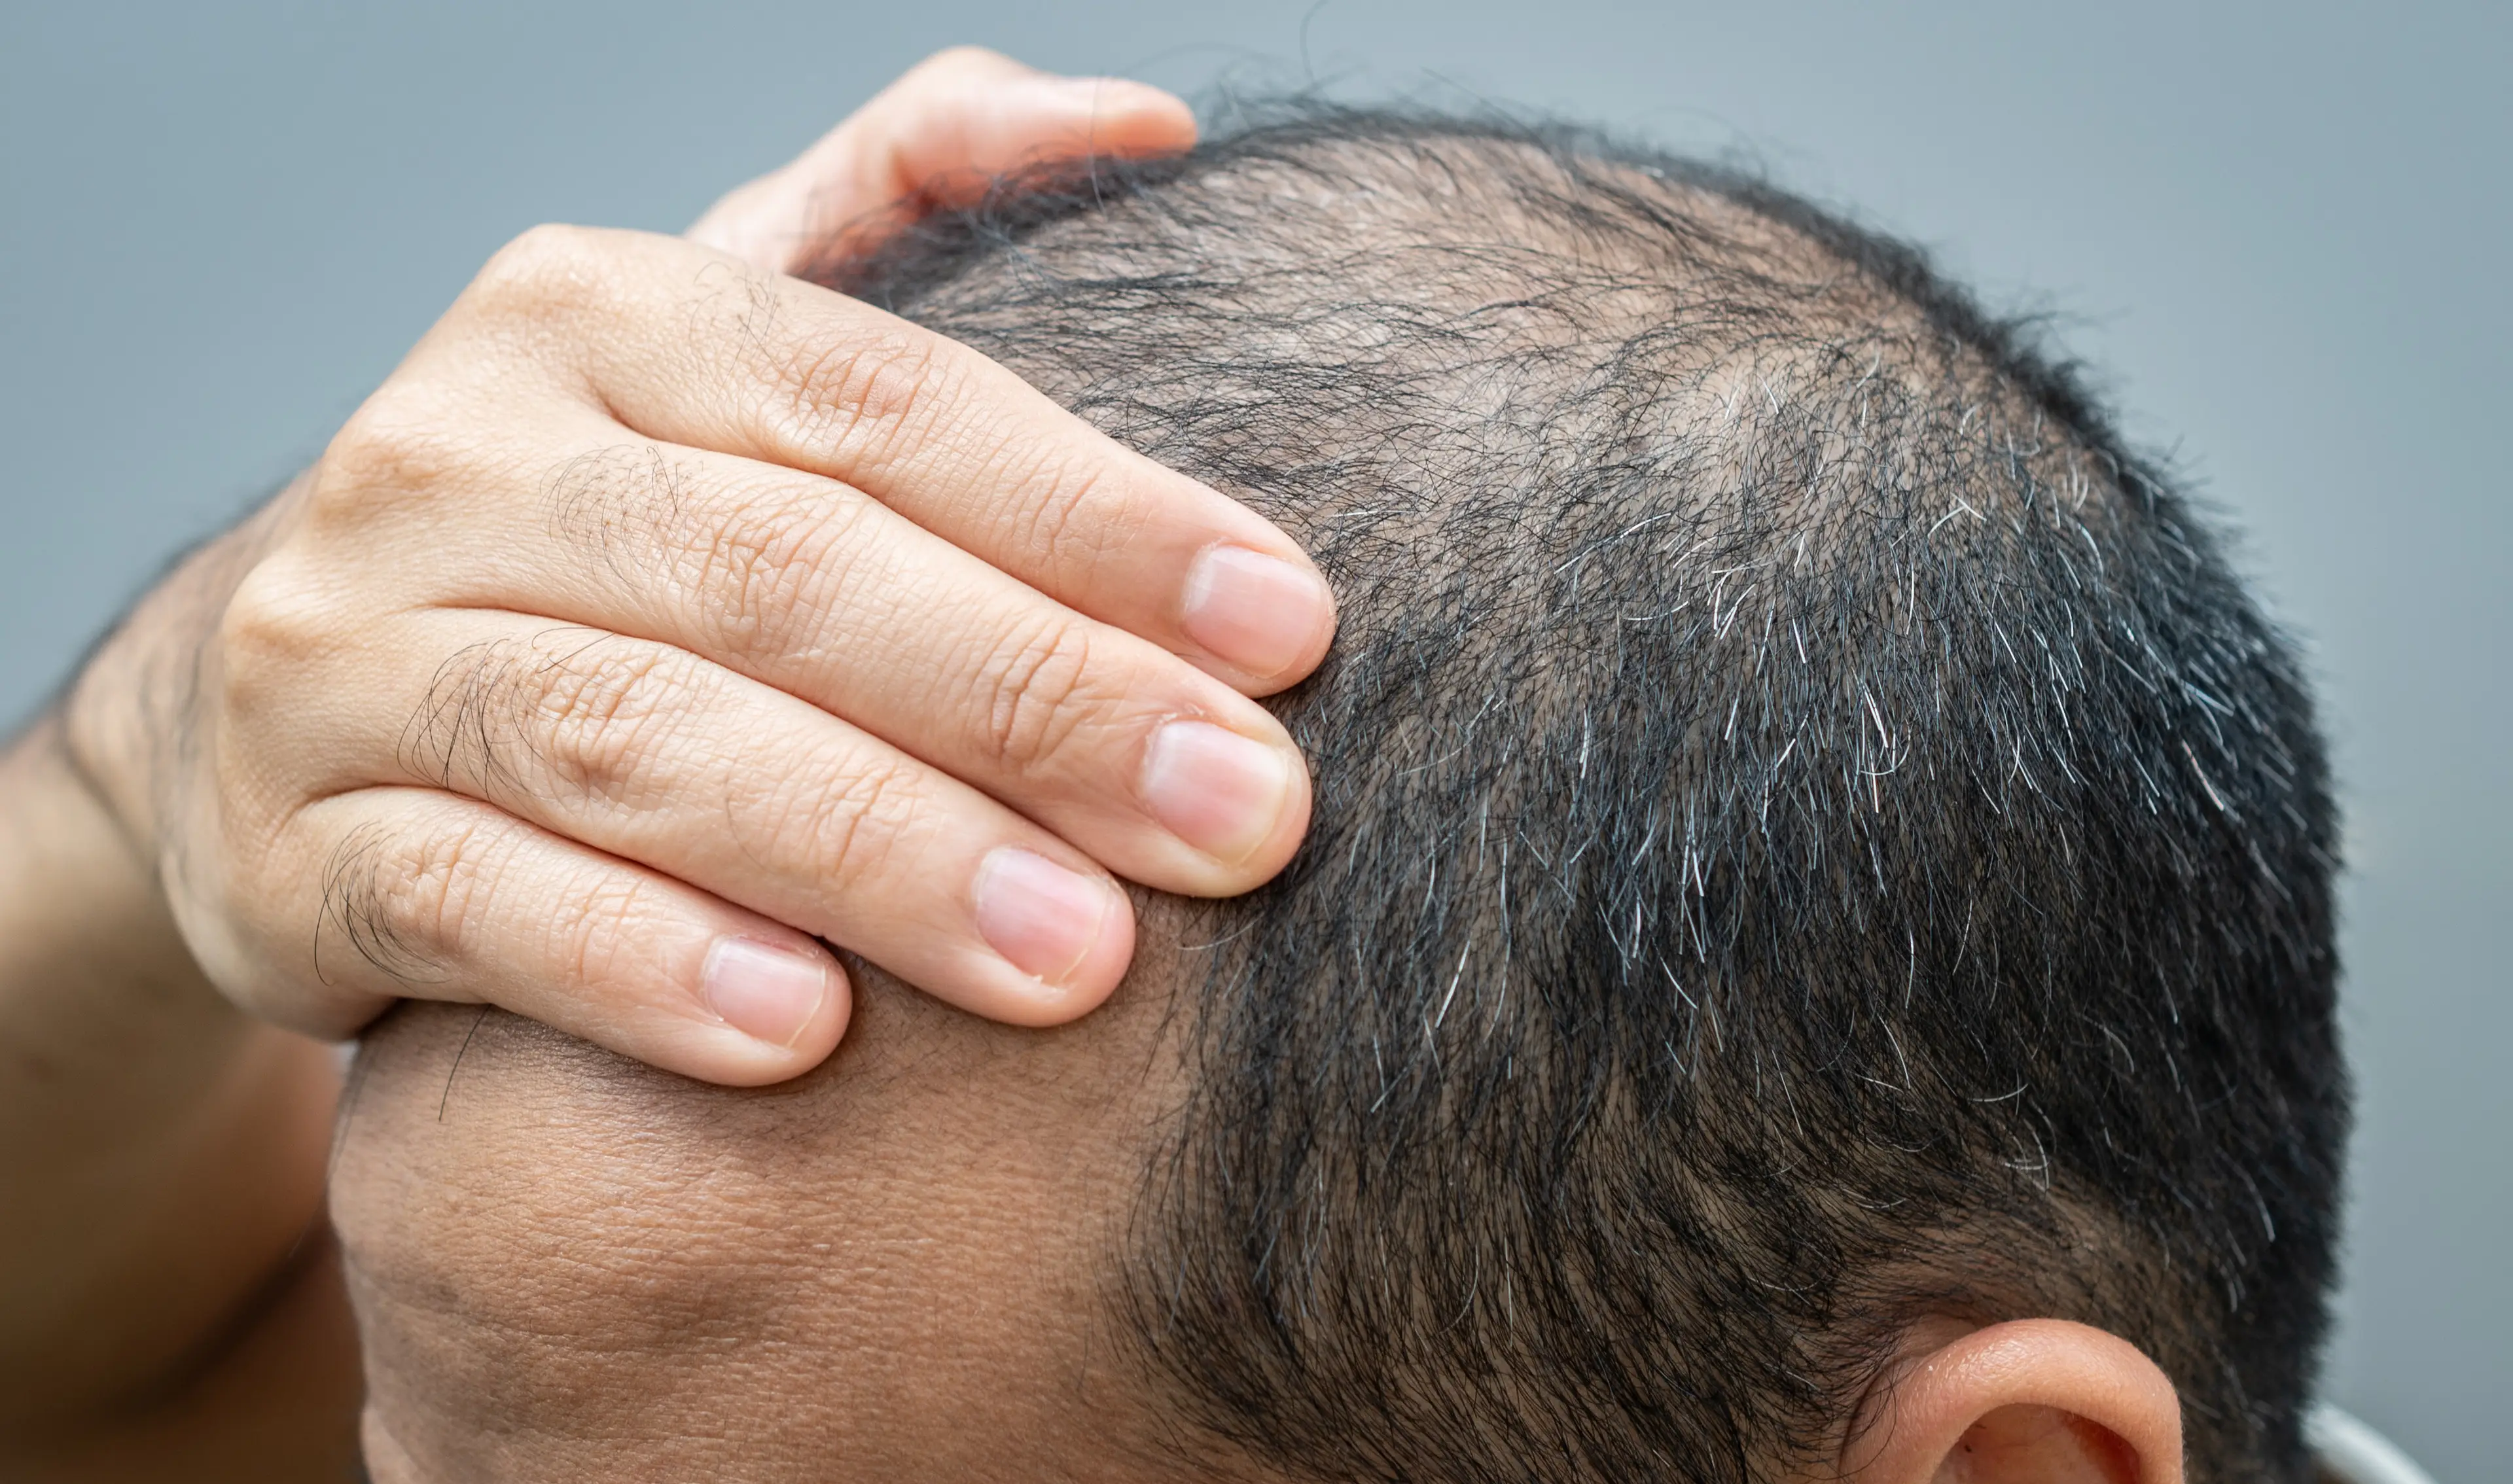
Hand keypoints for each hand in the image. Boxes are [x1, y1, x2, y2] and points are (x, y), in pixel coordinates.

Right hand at [64, 51, 1330, 1087]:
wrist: (308, 699)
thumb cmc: (611, 522)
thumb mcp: (735, 341)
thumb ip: (919, 208)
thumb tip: (1144, 123)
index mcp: (594, 312)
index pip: (881, 399)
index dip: (1096, 515)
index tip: (1289, 629)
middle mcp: (450, 457)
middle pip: (777, 573)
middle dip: (1032, 700)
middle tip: (1240, 819)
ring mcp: (342, 654)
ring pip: (632, 741)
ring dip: (873, 851)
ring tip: (1076, 959)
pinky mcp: (287, 849)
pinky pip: (470, 901)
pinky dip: (637, 967)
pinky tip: (803, 1039)